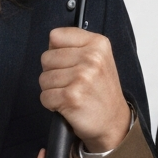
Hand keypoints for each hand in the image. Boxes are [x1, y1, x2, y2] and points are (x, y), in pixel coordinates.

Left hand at [39, 27, 131, 152]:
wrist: (114, 121)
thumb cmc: (102, 91)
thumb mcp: (99, 58)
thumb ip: (76, 46)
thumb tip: (51, 44)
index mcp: (98, 44)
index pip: (56, 36)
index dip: (57, 51)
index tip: (69, 62)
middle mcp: (91, 58)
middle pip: (46, 57)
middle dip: (53, 72)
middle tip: (70, 81)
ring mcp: (82, 77)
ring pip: (43, 78)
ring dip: (52, 89)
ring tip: (70, 93)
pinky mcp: (71, 97)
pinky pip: (45, 96)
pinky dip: (51, 104)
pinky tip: (67, 104)